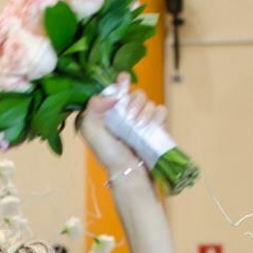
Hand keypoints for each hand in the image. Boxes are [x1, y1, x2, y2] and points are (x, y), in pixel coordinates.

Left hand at [79, 72, 160, 186]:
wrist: (129, 172)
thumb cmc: (108, 154)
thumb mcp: (92, 132)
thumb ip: (93, 109)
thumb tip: (112, 95)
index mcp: (110, 110)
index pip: (117, 86)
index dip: (122, 80)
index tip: (123, 84)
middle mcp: (126, 111)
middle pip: (136, 92)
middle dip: (134, 101)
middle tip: (129, 117)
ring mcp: (142, 118)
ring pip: (149, 101)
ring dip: (145, 111)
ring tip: (138, 127)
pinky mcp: (156, 126)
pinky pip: (161, 111)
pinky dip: (157, 117)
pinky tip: (150, 127)